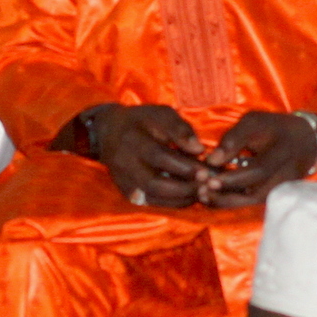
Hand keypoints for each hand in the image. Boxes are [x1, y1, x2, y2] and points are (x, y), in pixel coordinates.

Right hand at [81, 104, 205, 207]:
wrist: (110, 133)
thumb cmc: (142, 121)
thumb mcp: (161, 114)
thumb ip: (180, 129)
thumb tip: (199, 149)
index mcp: (133, 139)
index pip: (158, 156)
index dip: (183, 166)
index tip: (206, 171)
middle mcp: (125, 163)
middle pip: (154, 183)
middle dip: (184, 187)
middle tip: (206, 186)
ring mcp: (124, 180)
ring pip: (153, 197)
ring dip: (180, 198)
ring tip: (202, 192)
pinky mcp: (127, 191)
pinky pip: (151, 202)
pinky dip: (172, 202)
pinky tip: (189, 196)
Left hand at [196, 111, 316, 207]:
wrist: (304, 141)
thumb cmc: (273, 128)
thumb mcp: (254, 122)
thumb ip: (233, 139)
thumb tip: (212, 160)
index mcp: (282, 151)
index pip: (259, 170)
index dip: (233, 176)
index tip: (208, 173)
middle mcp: (286, 175)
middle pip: (256, 193)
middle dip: (226, 193)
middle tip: (201, 189)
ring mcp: (282, 188)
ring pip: (253, 202)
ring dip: (226, 201)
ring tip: (202, 195)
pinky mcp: (276, 195)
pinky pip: (252, 202)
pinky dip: (231, 201)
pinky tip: (212, 197)